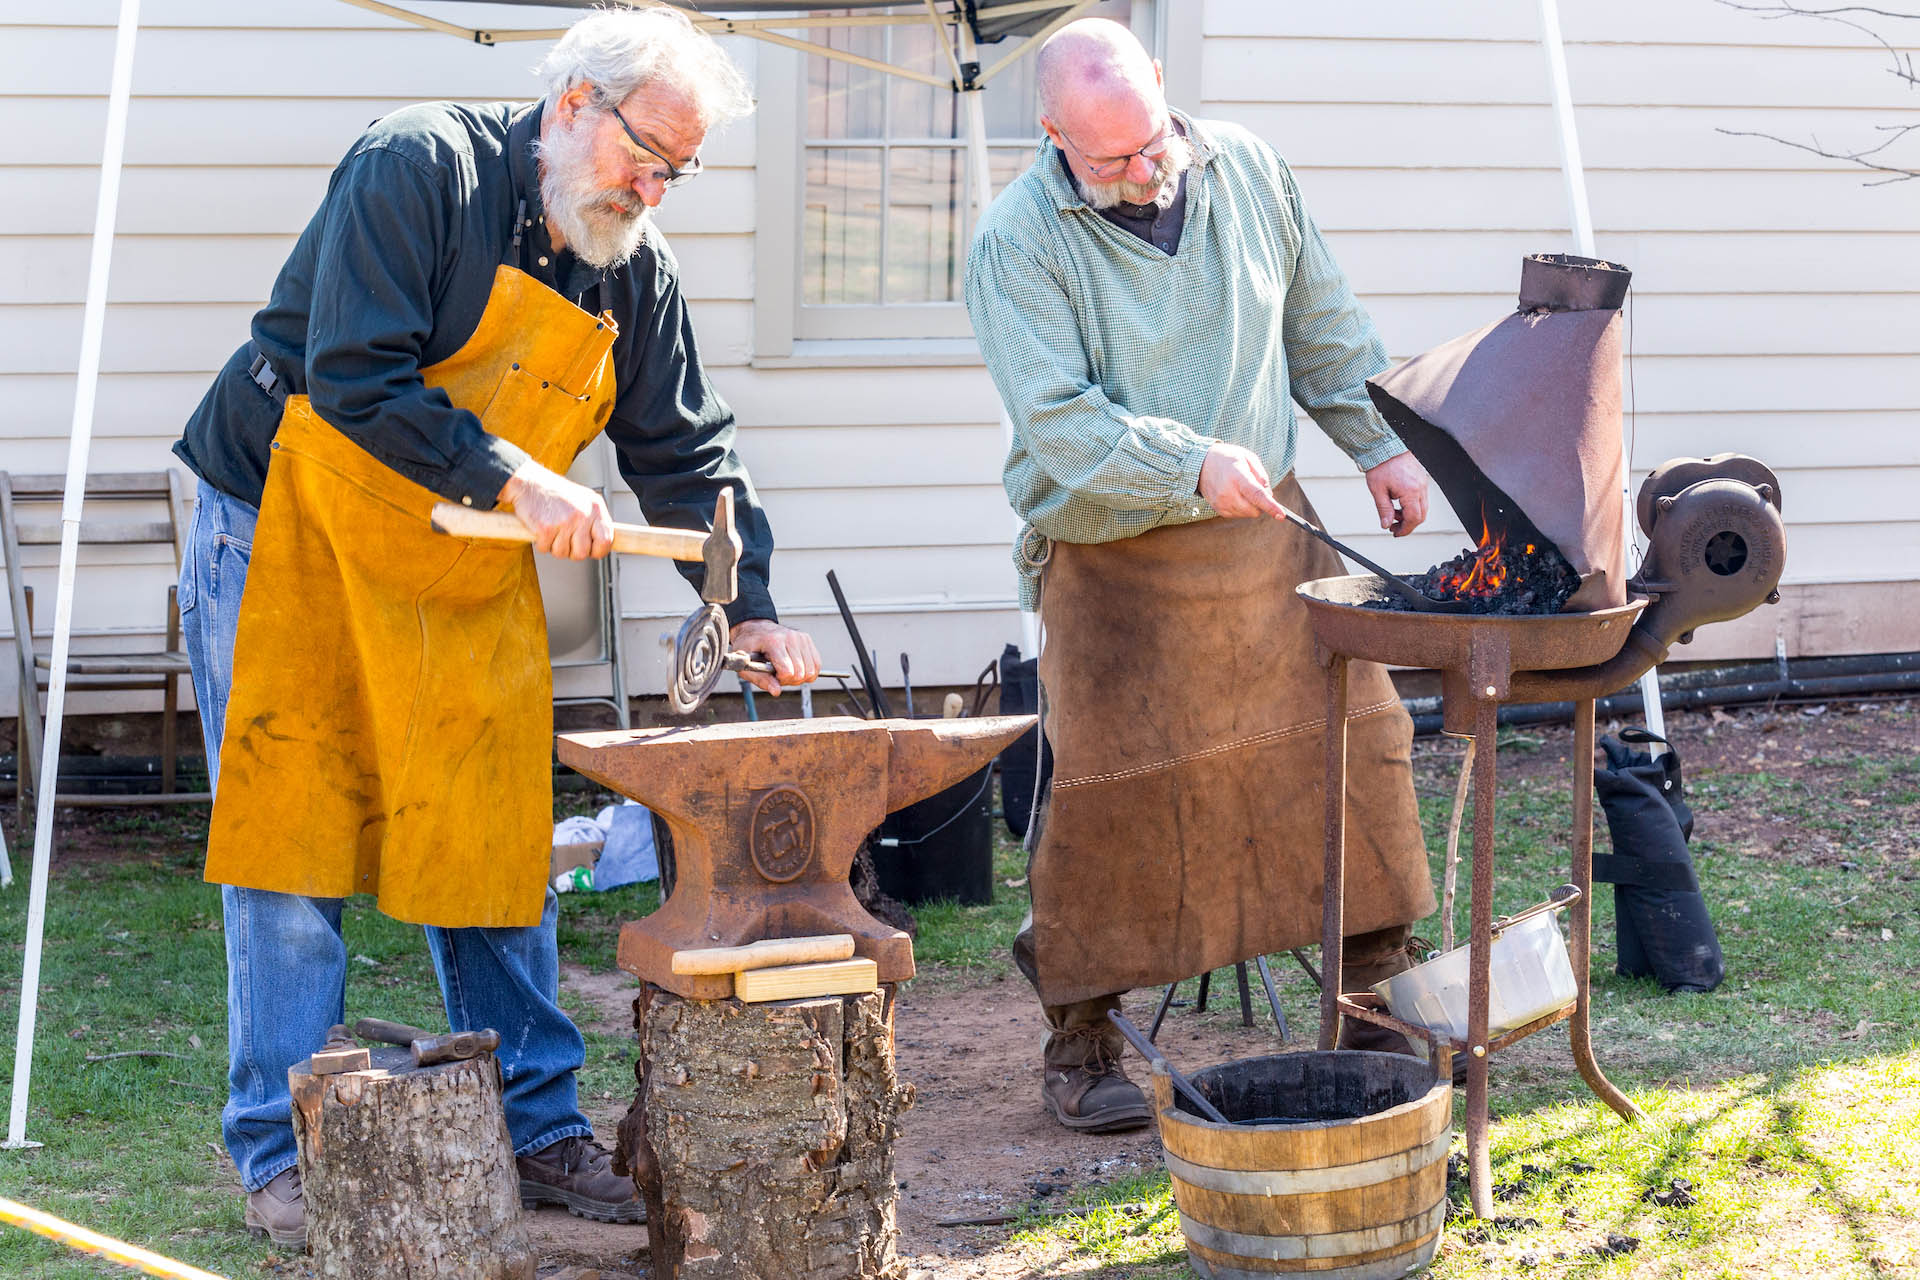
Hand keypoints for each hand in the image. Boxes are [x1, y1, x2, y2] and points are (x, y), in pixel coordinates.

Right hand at [498, 460, 612, 559]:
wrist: (530, 482)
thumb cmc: (556, 492)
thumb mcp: (584, 500)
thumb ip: (595, 520)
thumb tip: (603, 542)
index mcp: (596, 508)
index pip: (606, 540)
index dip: (598, 551)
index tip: (591, 551)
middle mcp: (583, 514)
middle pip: (582, 552)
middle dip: (571, 551)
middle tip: (565, 539)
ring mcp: (565, 521)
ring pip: (562, 553)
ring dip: (554, 546)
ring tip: (553, 530)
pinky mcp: (546, 528)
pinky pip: (545, 548)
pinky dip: (541, 543)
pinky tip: (542, 529)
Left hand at [729, 619, 821, 696]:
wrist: (755, 629)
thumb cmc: (748, 646)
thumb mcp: (745, 664)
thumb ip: (761, 680)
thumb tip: (776, 691)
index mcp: (773, 641)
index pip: (787, 671)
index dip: (780, 679)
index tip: (772, 675)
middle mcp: (790, 637)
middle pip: (800, 673)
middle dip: (789, 680)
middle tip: (777, 674)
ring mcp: (801, 637)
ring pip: (811, 671)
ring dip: (799, 677)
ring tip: (786, 670)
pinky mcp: (807, 639)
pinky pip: (816, 664)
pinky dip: (808, 672)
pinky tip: (795, 667)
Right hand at [1197, 443, 1286, 518]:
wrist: (1201, 463)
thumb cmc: (1227, 458)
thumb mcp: (1248, 458)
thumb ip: (1262, 476)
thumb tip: (1269, 495)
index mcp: (1237, 477)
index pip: (1256, 495)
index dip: (1270, 506)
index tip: (1281, 515)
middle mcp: (1227, 493)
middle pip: (1254, 510)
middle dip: (1261, 503)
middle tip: (1254, 488)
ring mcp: (1221, 503)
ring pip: (1247, 514)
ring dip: (1251, 505)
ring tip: (1241, 488)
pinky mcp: (1218, 509)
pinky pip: (1238, 515)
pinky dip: (1242, 507)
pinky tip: (1234, 494)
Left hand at [1364, 452, 1429, 536]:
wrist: (1386, 445)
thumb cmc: (1381, 464)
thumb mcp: (1378, 490)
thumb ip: (1384, 509)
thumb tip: (1386, 524)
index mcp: (1411, 491)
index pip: (1414, 518)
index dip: (1405, 529)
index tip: (1395, 533)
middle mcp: (1421, 487)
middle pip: (1421, 515)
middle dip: (1408, 524)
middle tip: (1394, 527)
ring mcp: (1423, 483)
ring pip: (1422, 507)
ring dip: (1409, 515)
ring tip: (1392, 514)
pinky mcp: (1421, 479)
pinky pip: (1421, 498)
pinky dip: (1411, 505)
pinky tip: (1398, 504)